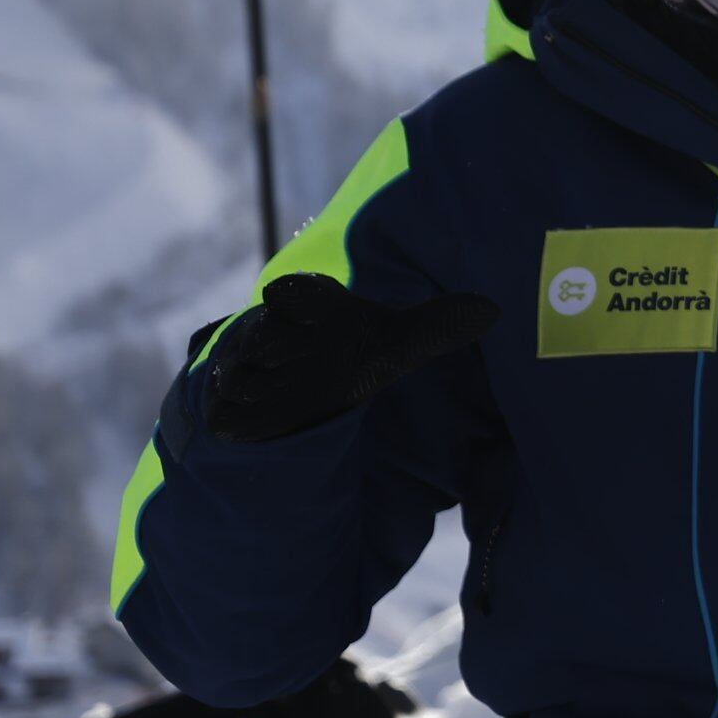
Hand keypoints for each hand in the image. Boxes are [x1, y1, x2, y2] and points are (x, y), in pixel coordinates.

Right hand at [203, 275, 497, 443]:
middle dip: (278, 347)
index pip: (296, 293)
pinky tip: (268, 424)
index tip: (281, 294)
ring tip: (292, 390)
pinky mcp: (228, 406)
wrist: (311, 387)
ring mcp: (245, 368)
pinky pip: (226, 417)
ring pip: (238, 378)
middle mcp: (274, 333)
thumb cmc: (356, 352)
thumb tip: (491, 309)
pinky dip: (243, 423)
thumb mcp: (396, 343)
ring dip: (262, 389)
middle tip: (306, 359)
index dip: (292, 296)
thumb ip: (437, 326)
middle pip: (262, 336)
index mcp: (314, 308)